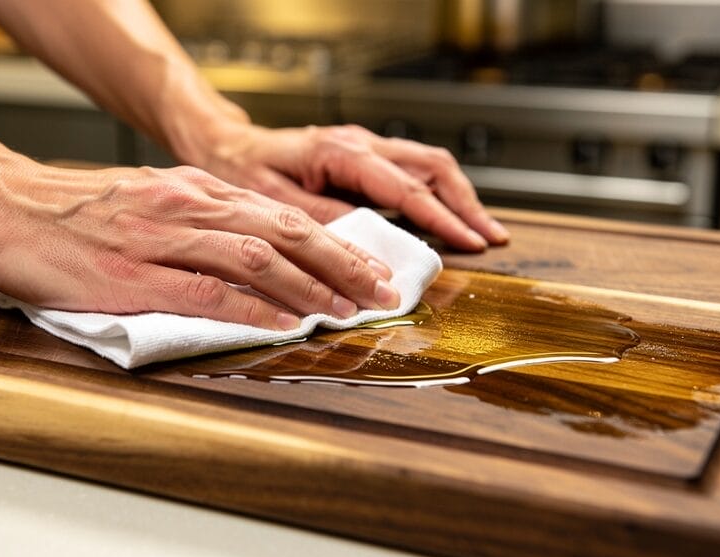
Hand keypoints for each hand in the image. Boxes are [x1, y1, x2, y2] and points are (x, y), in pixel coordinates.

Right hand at [0, 163, 399, 329]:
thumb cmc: (65, 211)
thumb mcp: (143, 203)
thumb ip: (193, 225)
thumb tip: (241, 256)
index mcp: (191, 191)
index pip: (279, 214)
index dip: (332, 242)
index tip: (367, 265)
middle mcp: (187, 206)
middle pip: (285, 231)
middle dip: (343, 262)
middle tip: (382, 289)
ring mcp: (163, 238)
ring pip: (258, 256)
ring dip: (312, 285)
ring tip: (350, 309)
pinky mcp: (135, 275)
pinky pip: (208, 290)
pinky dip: (255, 308)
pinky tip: (286, 322)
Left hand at [196, 123, 509, 251]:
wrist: (228, 148)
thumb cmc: (244, 171)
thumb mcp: (275, 203)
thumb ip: (325, 223)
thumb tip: (369, 250)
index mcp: (341, 152)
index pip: (406, 186)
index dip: (441, 217)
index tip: (470, 242)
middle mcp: (360, 143)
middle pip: (432, 167)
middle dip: (466, 204)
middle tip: (490, 238)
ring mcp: (365, 148)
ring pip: (429, 165)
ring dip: (458, 198)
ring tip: (482, 231)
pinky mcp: (364, 159)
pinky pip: (413, 172)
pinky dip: (437, 195)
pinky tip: (450, 218)